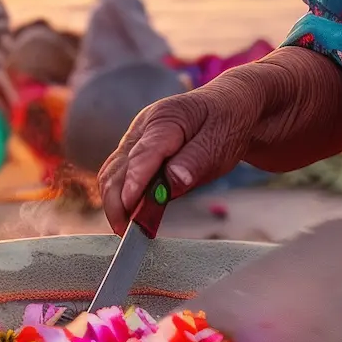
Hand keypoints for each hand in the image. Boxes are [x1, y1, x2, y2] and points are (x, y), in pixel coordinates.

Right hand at [98, 82, 265, 235]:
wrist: (228, 107)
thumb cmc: (226, 124)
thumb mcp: (221, 142)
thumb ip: (195, 161)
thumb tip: (171, 184)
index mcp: (166, 119)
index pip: (144, 153)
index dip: (134, 182)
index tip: (129, 208)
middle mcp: (142, 128)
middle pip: (118, 167)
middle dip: (117, 202)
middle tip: (128, 234)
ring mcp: (136, 139)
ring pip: (112, 173)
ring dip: (115, 202)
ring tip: (127, 231)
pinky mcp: (135, 152)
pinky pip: (118, 175)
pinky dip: (120, 196)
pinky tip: (131, 215)